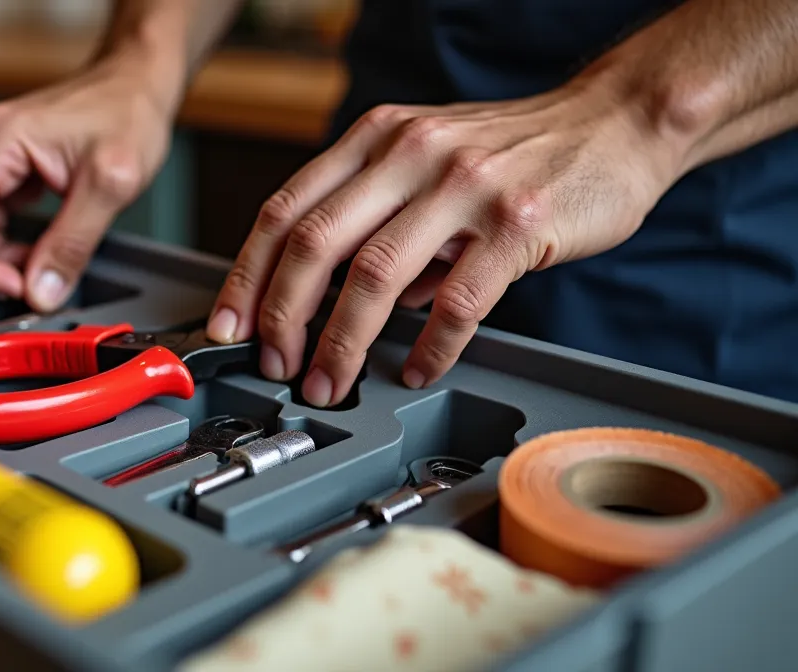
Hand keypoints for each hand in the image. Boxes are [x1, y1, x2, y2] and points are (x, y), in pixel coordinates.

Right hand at [0, 56, 174, 310]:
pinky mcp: (1, 169)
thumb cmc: (128, 113)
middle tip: (34, 281)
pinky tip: (41, 247)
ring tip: (45, 262)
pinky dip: (8, 244)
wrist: (135, 84)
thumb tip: (41, 293)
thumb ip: (73, 243)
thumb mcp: (112, 184)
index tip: (13, 286)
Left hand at [205, 78, 685, 406]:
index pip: (285, 209)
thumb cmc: (515, 150)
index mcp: (376, 138)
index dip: (247, 275)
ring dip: (342, 342)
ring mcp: (463, 185)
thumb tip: (329, 297)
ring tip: (330, 381)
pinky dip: (430, 347)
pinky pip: (457, 301)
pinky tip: (418, 370)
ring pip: (374, 275)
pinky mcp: (517, 222)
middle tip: (275, 364)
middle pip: (314, 243)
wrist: (615, 121)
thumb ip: (374, 215)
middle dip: (282, 315)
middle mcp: (409, 152)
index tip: (230, 326)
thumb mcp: (426, 159)